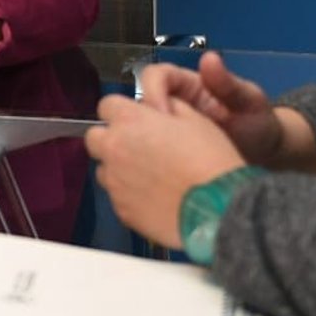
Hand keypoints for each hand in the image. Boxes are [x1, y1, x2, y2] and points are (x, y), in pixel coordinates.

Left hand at [84, 94, 245, 247]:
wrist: (219, 209)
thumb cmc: (211, 161)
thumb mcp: (195, 118)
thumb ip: (167, 106)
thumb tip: (156, 108)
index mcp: (130, 120)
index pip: (106, 105)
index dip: (123, 111)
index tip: (137, 120)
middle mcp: (114, 149)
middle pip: (95, 137)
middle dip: (113, 138)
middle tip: (139, 146)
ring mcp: (115, 182)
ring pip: (104, 169)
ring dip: (119, 167)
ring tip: (150, 175)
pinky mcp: (121, 210)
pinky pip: (117, 195)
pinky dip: (129, 193)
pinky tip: (154, 196)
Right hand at [137, 52, 285, 166]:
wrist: (267, 157)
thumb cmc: (258, 122)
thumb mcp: (248, 101)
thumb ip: (229, 83)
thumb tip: (209, 58)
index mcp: (187, 86)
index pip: (155, 76)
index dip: (153, 92)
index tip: (163, 116)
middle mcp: (171, 105)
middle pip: (138, 102)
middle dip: (140, 120)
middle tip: (155, 143)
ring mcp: (167, 132)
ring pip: (138, 129)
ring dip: (141, 143)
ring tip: (157, 163)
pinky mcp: (167, 155)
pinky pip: (148, 153)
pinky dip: (147, 162)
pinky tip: (159, 175)